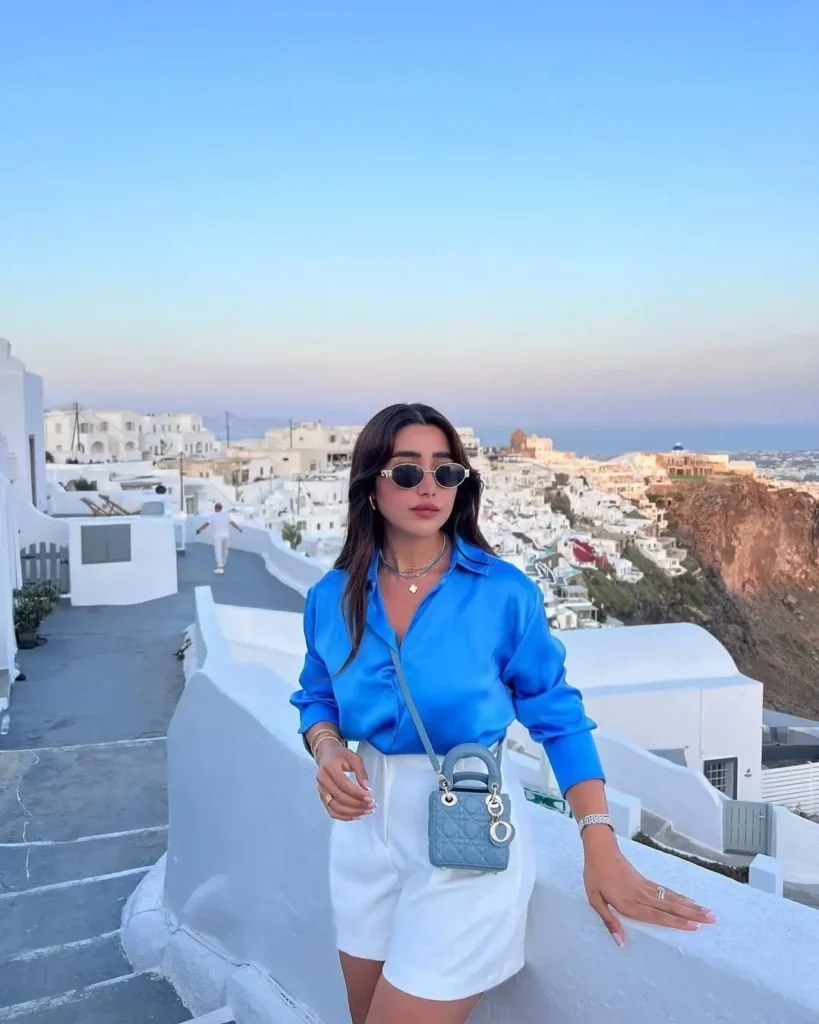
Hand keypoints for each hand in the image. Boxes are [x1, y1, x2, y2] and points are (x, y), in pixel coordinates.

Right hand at [315, 741, 373, 820]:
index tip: (370, 798)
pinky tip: (356, 815)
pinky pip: (331, 810)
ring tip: (366, 811)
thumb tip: (367, 787)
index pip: (344, 785)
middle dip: (357, 804)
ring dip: (352, 812)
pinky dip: (343, 816)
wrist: (325, 754)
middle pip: (339, 798)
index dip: (357, 793)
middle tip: (371, 806)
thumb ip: (361, 772)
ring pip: (335, 807)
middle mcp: (322, 780)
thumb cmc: (340, 755)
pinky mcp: (321, 796)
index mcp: (329, 767)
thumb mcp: (354, 758)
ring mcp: (320, 789)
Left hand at [582, 830, 716, 945]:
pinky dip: (679, 896)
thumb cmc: (595, 876)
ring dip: (690, 906)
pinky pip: (665, 890)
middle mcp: (640, 896)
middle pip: (670, 907)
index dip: (676, 922)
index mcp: (628, 903)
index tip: (694, 926)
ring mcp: (645, 887)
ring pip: (671, 898)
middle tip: (712, 919)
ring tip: (708, 911)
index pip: (656, 916)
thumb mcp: (595, 899)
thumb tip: (620, 942)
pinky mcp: (645, 880)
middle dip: (692, 914)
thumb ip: (609, 921)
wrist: (600, 849)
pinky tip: (689, 900)